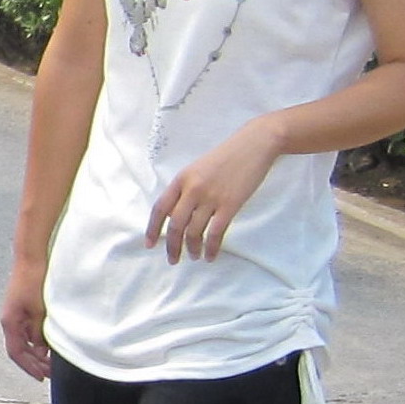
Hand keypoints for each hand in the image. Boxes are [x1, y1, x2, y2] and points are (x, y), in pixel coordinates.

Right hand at [0, 259, 52, 380]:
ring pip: (24, 341)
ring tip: (52, 361)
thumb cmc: (33, 281)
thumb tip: (41, 350)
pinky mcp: (22, 309)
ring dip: (36, 352)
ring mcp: (15, 315)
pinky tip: (49, 344)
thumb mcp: (40, 310)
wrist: (31, 259)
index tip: (41, 377)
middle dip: (34, 363)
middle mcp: (10, 321)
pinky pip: (28, 331)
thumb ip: (39, 332)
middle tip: (51, 372)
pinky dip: (37, 340)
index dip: (28, 367)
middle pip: (20, 349)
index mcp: (10, 322)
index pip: (16, 352)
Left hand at [145, 118, 283, 263]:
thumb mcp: (198, 169)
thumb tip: (176, 215)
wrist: (255, 144)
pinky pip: (216, 233)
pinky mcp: (230, 204)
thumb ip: (186, 189)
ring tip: (193, 257)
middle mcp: (192, 189)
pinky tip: (209, 256)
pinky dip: (211, 248)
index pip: (160, 208)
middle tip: (173, 259)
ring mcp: (211, 197)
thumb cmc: (226, 157)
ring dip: (192, 248)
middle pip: (175, 225)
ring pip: (194, 231)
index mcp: (181, 179)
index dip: (152, 229)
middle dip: (171, 246)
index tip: (149, 245)